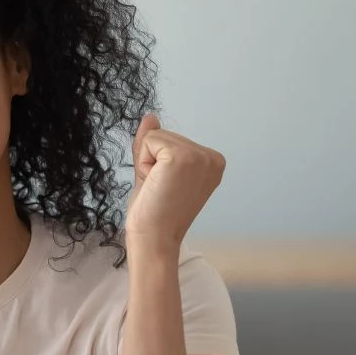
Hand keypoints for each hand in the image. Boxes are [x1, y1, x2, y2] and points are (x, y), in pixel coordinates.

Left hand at [125, 114, 224, 252]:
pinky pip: (148, 141)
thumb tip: (150, 117)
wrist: (154, 237)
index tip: (167, 187)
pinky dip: (143, 163)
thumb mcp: (154, 170)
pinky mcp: (181, 157)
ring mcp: (199, 156)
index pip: (171, 141)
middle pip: (163, 135)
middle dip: (152, 161)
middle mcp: (212, 157)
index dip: (158, 163)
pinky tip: (155, 183)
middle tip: (160, 189)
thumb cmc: (154, 212)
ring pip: (154, 137)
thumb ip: (154, 142)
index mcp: (212, 161)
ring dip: (147, 163)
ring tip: (159, 187)